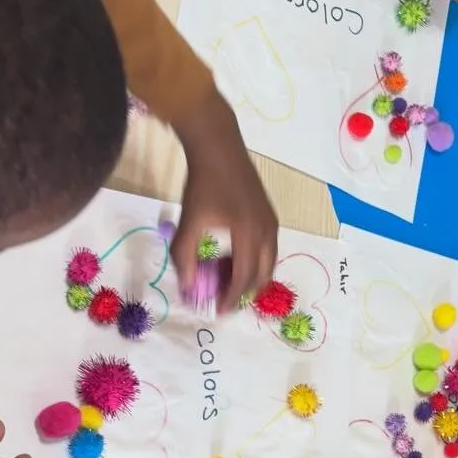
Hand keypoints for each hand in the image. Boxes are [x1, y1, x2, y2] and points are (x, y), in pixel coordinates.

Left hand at [170, 86, 277, 312]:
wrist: (219, 145)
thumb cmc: (202, 182)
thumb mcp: (189, 222)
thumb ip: (185, 257)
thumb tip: (186, 287)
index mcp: (249, 236)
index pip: (243, 279)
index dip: (231, 299)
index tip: (217, 311)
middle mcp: (267, 233)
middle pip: (262, 276)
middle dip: (243, 293)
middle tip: (223, 301)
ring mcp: (272, 223)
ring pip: (267, 263)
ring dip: (248, 277)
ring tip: (224, 280)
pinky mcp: (270, 215)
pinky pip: (268, 249)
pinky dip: (253, 261)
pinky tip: (232, 258)